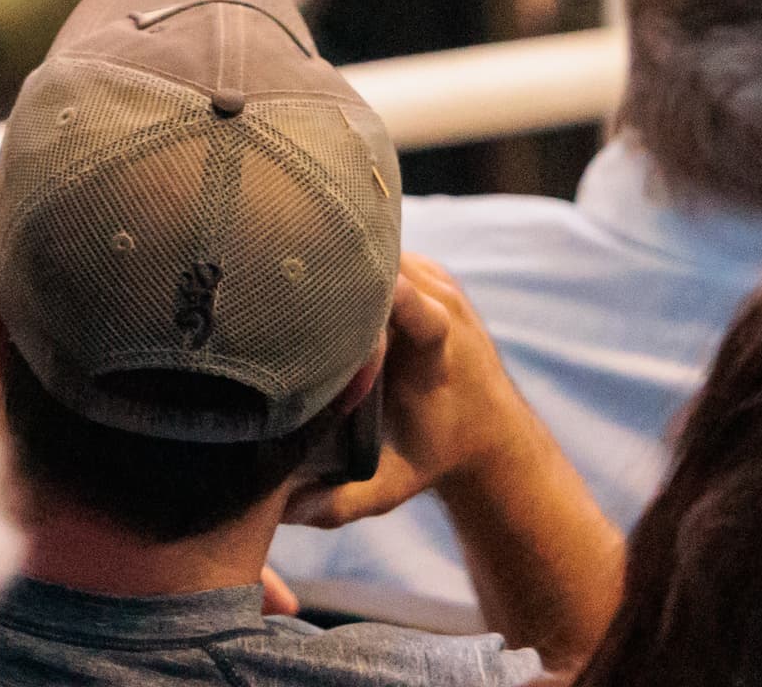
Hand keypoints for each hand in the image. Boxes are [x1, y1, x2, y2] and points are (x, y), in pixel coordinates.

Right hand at [281, 259, 543, 532]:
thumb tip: (286, 510)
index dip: (367, 284)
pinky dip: (350, 261)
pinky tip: (314, 276)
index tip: (315, 282)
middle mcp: (441, 302)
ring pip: (374, 250)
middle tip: (269, 277)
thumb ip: (343, 499)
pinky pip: (379, 251)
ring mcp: (436, 278)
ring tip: (284, 277)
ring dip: (335, 262)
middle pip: (378, 262)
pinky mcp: (425, 268)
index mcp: (437, 346)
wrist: (492, 431)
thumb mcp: (393, 484)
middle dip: (328, 267)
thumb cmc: (434, 456)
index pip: (408, 299)